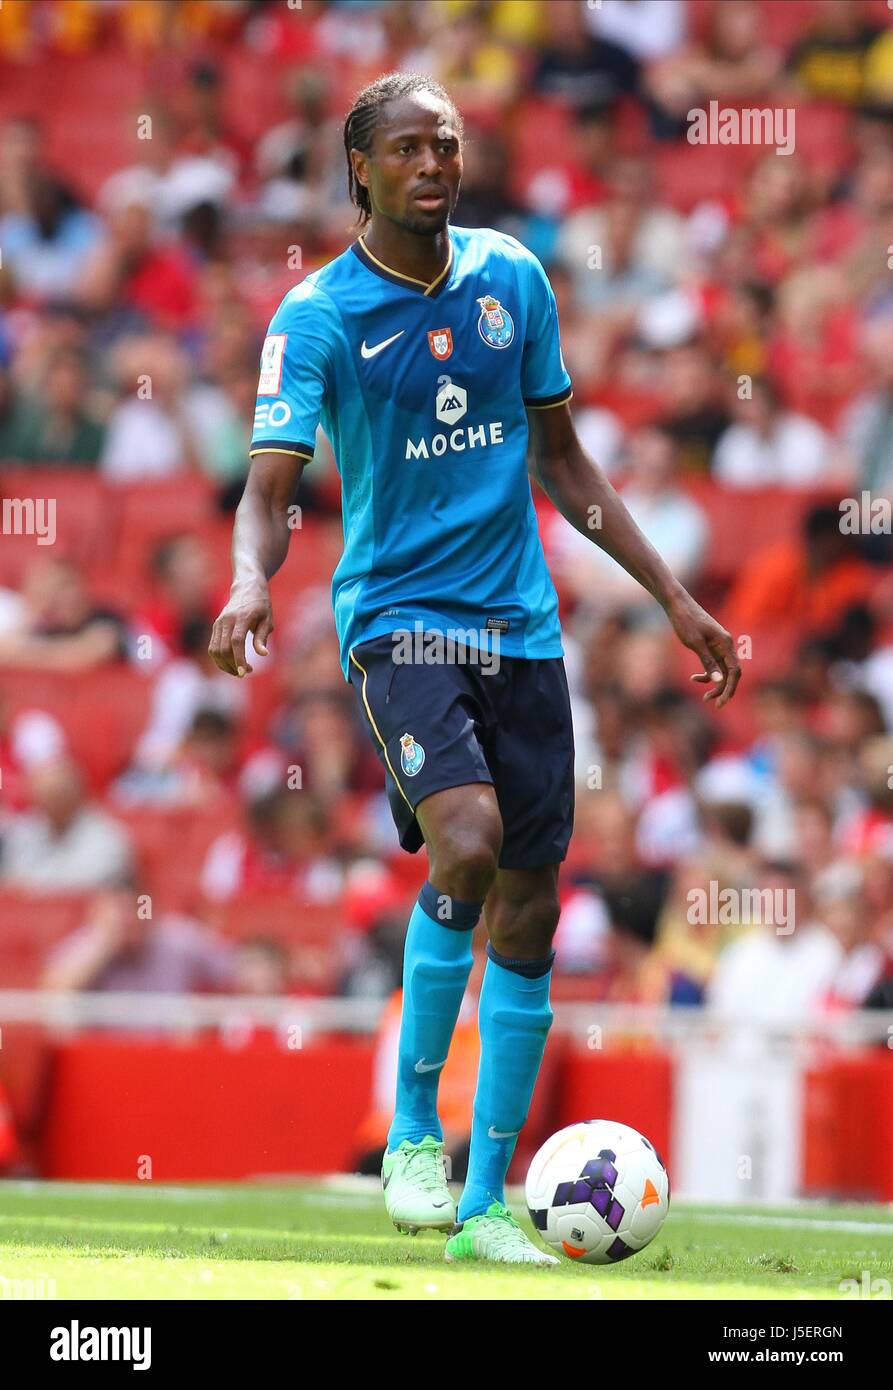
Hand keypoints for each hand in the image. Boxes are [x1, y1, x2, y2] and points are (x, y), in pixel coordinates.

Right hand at [209, 584, 273, 676]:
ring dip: (225, 665)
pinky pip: (213, 647)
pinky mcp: (215, 627)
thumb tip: (263, 654)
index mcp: (241, 617)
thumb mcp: (267, 619)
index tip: (244, 672)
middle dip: (233, 665)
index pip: (236, 641)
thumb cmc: (261, 606)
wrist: (246, 588)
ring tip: (239, 670)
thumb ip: (262, 637)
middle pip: (223, 649)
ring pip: (215, 650)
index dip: (239, 658)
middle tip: (246, 672)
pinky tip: (231, 664)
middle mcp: (227, 620)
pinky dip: (219, 659)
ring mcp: (219, 623)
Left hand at [665, 589, 740, 708]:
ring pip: (722, 670)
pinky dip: (707, 673)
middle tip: (711, 702)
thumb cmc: (685, 621)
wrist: (677, 604)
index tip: (720, 702)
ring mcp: (719, 645)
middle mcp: (726, 644)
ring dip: (715, 684)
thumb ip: (708, 662)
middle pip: (731, 673)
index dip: (730, 688)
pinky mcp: (710, 645)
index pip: (735, 671)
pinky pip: (714, 664)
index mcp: (726, 643)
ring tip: (703, 697)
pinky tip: (694, 678)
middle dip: (723, 689)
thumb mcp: (695, 643)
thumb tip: (719, 681)